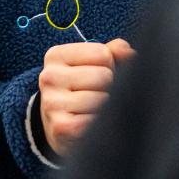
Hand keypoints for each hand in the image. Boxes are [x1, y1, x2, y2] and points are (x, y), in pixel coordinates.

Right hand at [38, 37, 134, 157]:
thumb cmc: (80, 90)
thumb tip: (128, 52)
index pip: (103, 54)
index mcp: (56, 55)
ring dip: (104, 106)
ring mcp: (52, 103)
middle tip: (94, 95)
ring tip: (91, 109)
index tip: (95, 76)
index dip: (109, 66)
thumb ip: (113, 51)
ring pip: (102, 98)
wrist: (60, 128)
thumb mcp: (92, 64)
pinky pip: (96, 119)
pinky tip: (89, 123)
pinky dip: (100, 122)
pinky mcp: (61, 127)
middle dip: (107, 87)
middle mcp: (49, 77)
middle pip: (103, 76)